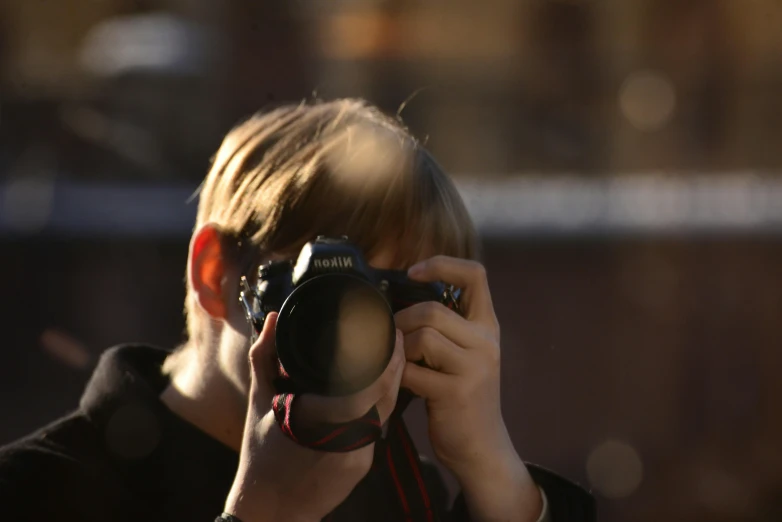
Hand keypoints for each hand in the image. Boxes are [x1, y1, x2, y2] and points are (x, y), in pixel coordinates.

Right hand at [225, 312, 405, 521]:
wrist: (271, 508)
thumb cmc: (261, 454)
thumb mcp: (259, 401)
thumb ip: (264, 357)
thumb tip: (273, 320)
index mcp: (317, 418)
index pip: (366, 386)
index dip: (384, 360)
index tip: (387, 332)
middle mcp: (344, 437)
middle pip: (385, 395)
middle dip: (396, 363)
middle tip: (398, 335)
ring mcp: (358, 454)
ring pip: (386, 410)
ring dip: (394, 381)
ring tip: (395, 353)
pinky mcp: (364, 465)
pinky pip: (378, 426)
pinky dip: (382, 402)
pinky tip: (383, 385)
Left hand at [396, 256, 541, 521]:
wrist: (481, 447)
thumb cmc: (462, 396)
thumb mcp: (464, 354)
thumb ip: (446, 326)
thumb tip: (399, 299)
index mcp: (488, 326)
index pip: (475, 275)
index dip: (442, 265)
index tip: (413, 272)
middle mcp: (486, 342)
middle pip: (433, 309)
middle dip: (403, 320)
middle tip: (393, 339)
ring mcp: (475, 368)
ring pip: (423, 336)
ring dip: (400, 348)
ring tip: (400, 362)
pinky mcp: (457, 392)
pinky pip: (414, 371)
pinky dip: (400, 375)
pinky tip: (403, 384)